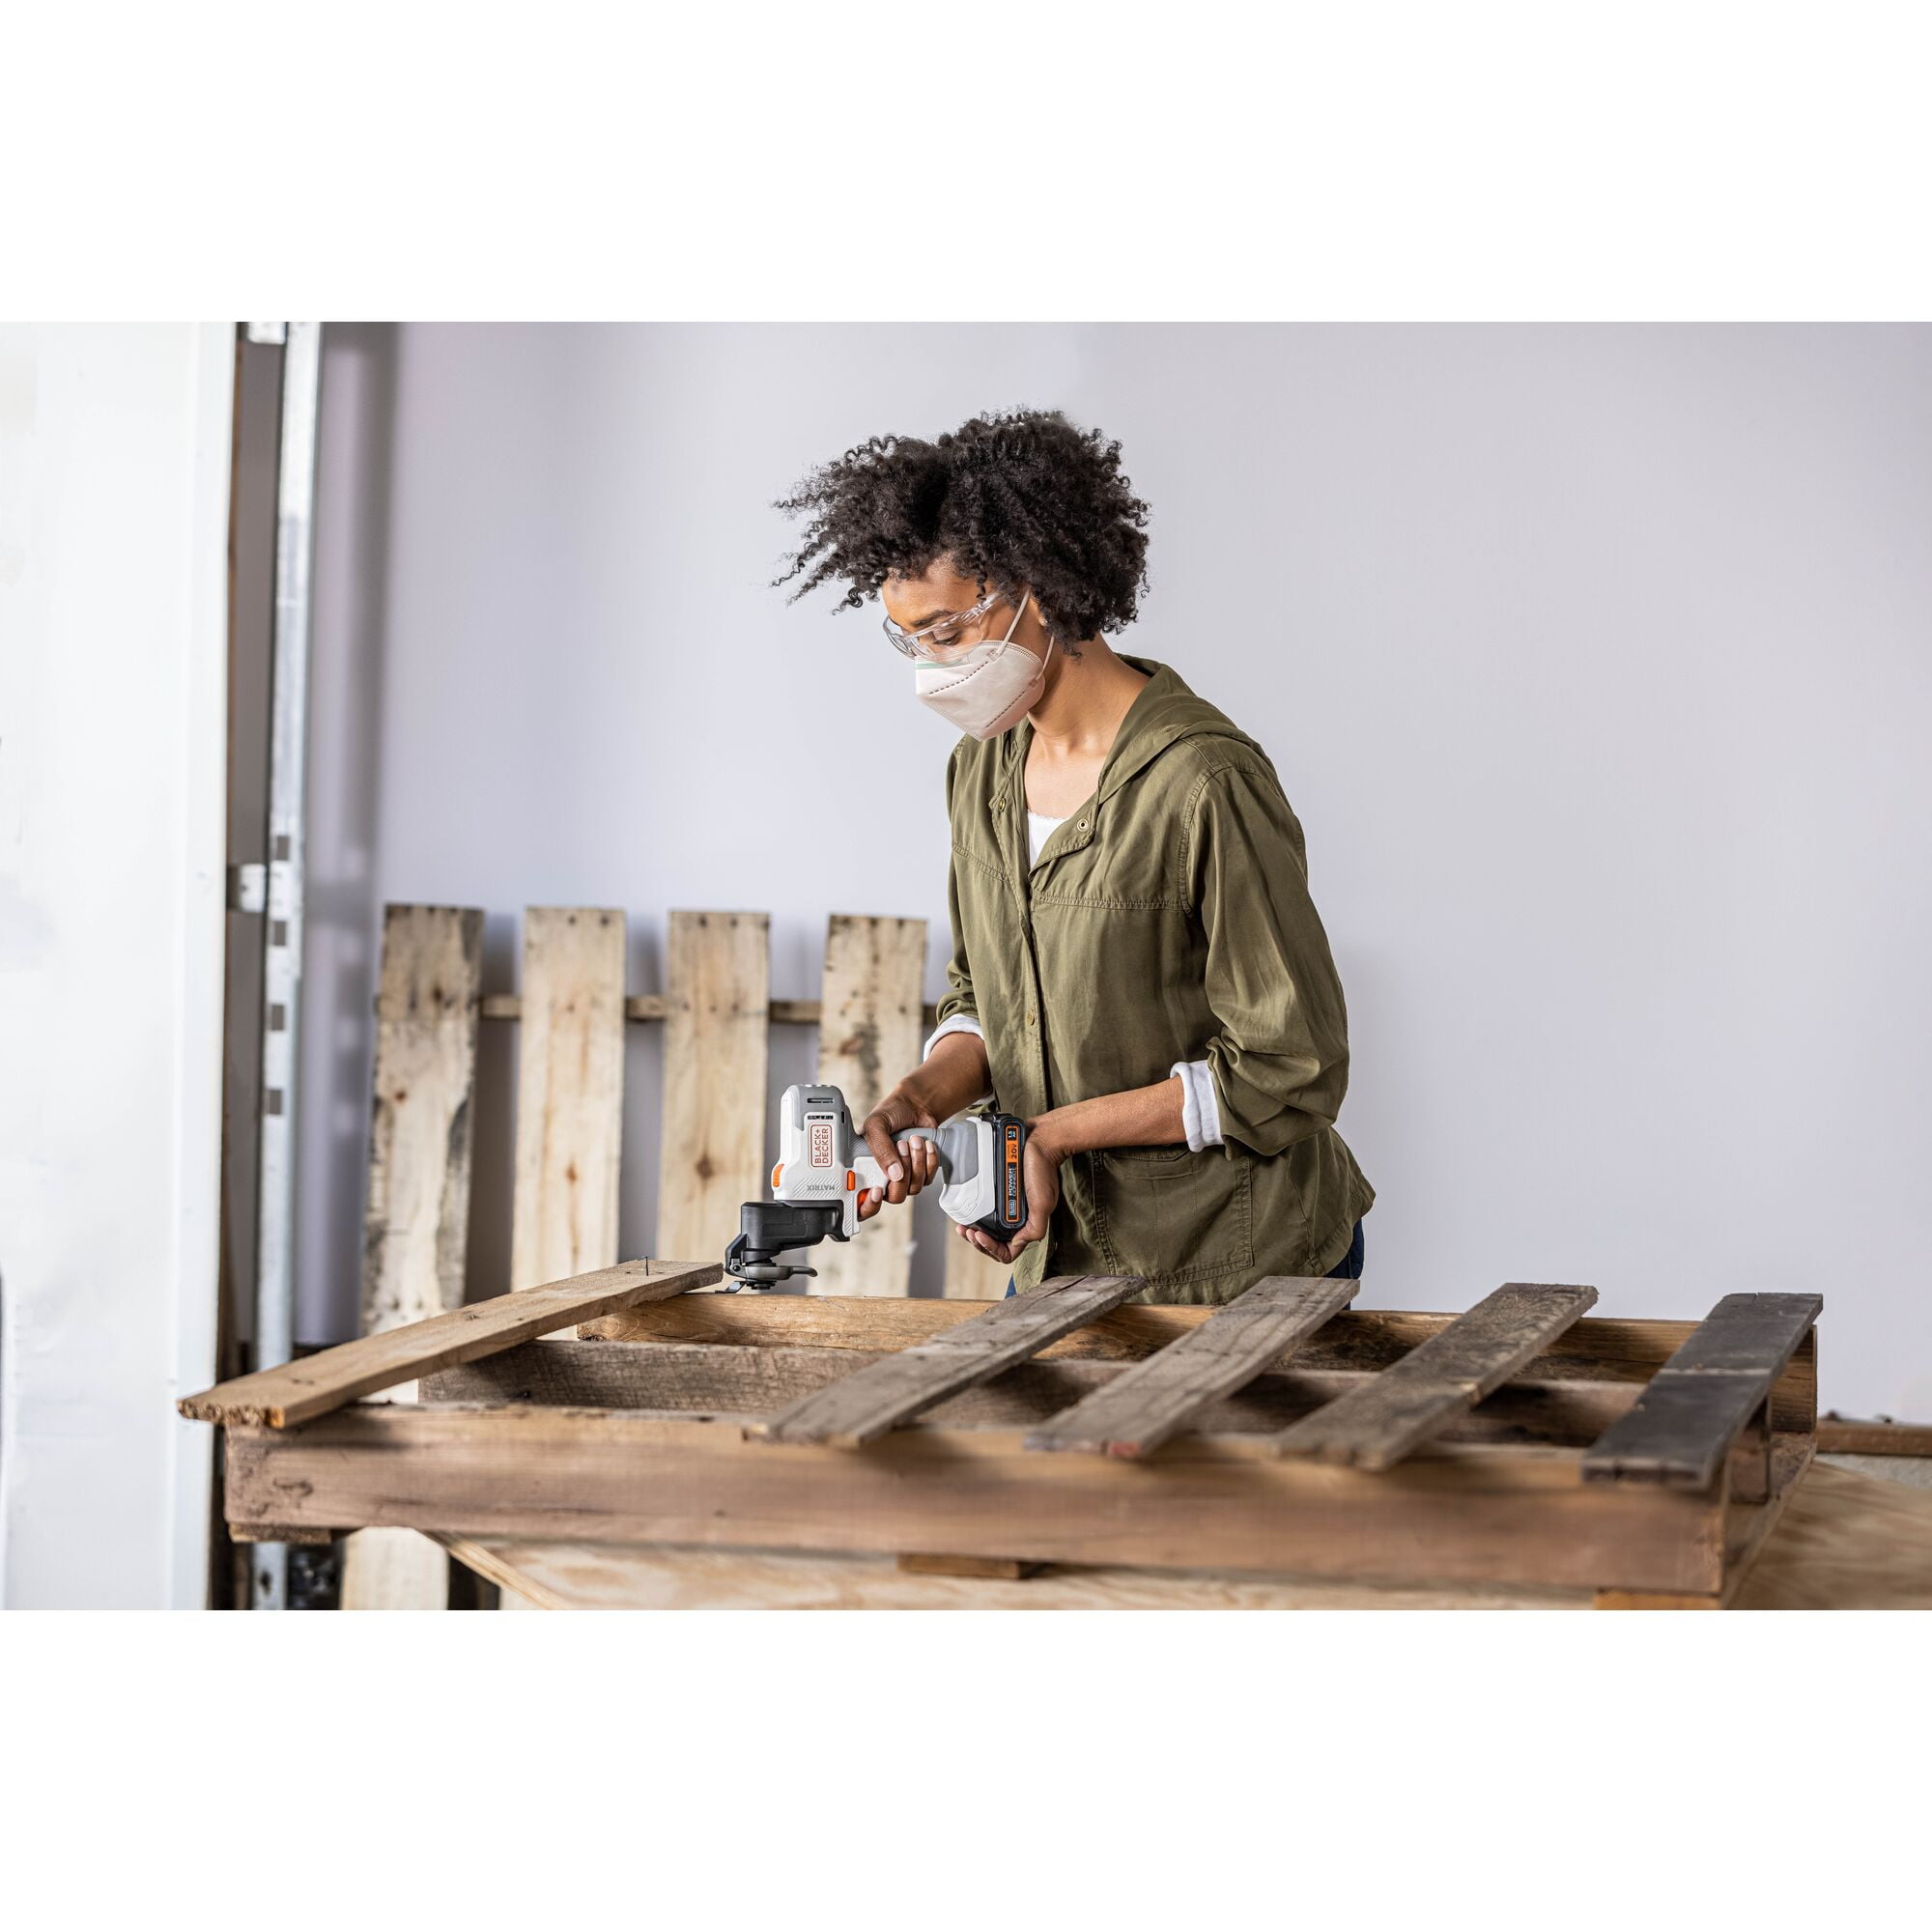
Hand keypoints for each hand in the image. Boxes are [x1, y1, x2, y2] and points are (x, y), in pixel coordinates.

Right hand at [856, 1090, 942, 1221]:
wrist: (915, 1105)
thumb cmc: (891, 1113)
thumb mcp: (876, 1125)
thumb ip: (880, 1148)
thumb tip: (893, 1173)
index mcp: (865, 1169)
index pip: (863, 1201)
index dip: (869, 1205)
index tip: (877, 1191)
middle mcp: (884, 1177)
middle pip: (894, 1197)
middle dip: (902, 1173)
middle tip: (901, 1146)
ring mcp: (904, 1178)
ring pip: (913, 1188)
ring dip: (916, 1162)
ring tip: (914, 1140)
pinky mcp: (922, 1173)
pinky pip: (929, 1179)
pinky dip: (930, 1161)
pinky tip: (926, 1145)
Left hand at [958, 1121, 1064, 1265]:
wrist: (1039, 1140)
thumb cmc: (1043, 1170)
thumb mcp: (1043, 1204)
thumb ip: (1034, 1228)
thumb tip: (1017, 1243)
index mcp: (1027, 1223)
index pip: (1008, 1252)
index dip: (992, 1249)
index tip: (980, 1236)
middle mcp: (1016, 1216)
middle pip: (994, 1242)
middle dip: (978, 1242)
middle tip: (966, 1231)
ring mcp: (1007, 1204)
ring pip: (986, 1228)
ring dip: (973, 1232)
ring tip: (962, 1226)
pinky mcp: (999, 1190)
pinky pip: (984, 1208)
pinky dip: (973, 1214)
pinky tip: (965, 1211)